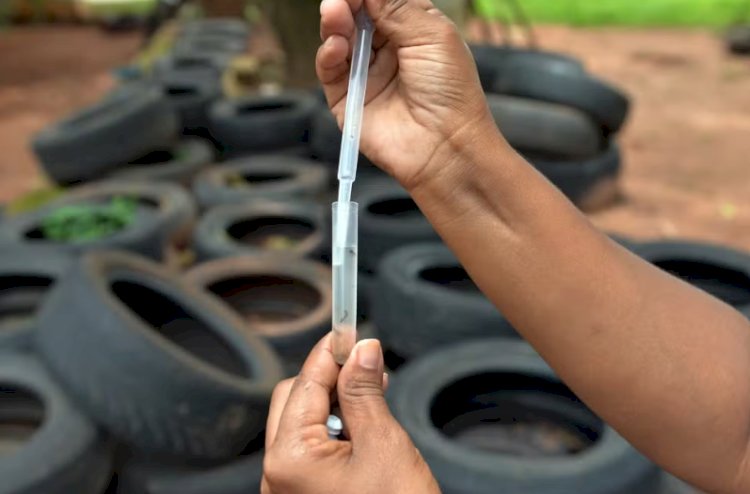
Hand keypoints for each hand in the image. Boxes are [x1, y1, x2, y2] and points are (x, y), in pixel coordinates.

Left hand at [262, 335, 439, 493]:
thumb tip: (361, 351)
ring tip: (372, 394)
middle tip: (367, 365)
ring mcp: (286, 490)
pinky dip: (333, 429)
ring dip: (333, 402)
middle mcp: (276, 475)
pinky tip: (362, 424)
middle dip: (329, 377)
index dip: (330, 351)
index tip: (350, 328)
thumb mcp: (383, 445)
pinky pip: (308, 449)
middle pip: (293, 399)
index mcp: (289, 458)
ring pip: (300, 422)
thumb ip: (364, 392)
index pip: (305, 383)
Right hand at [317, 0, 495, 189]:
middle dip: (347, 2)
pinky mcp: (348, 100)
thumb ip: (396, 5)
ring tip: (335, 14)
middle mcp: (388, 50)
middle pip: (357, 14)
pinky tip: (337, 46)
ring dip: (334, 22)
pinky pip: (330, 70)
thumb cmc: (451, 92)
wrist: (445, 147)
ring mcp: (366, 74)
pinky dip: (328, 54)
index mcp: (413, 29)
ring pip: (340, 37)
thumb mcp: (431, 35)